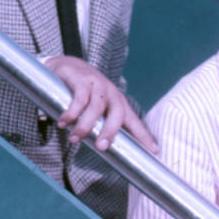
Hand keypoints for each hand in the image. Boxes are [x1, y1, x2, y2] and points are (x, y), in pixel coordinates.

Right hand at [43, 55, 157, 152]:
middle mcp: (111, 94)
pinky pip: (80, 98)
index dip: (144, 136)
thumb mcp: (96, 108)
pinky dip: (71, 112)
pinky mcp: (82, 79)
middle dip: (110, 131)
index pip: (134, 122)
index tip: (155, 151)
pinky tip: (63, 122)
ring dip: (85, 125)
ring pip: (96, 108)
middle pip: (117, 114)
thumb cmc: (84, 93)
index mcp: (119, 104)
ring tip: (74, 139)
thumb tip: (101, 149)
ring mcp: (98, 84)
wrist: (67, 66)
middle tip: (101, 147)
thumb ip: (100, 124)